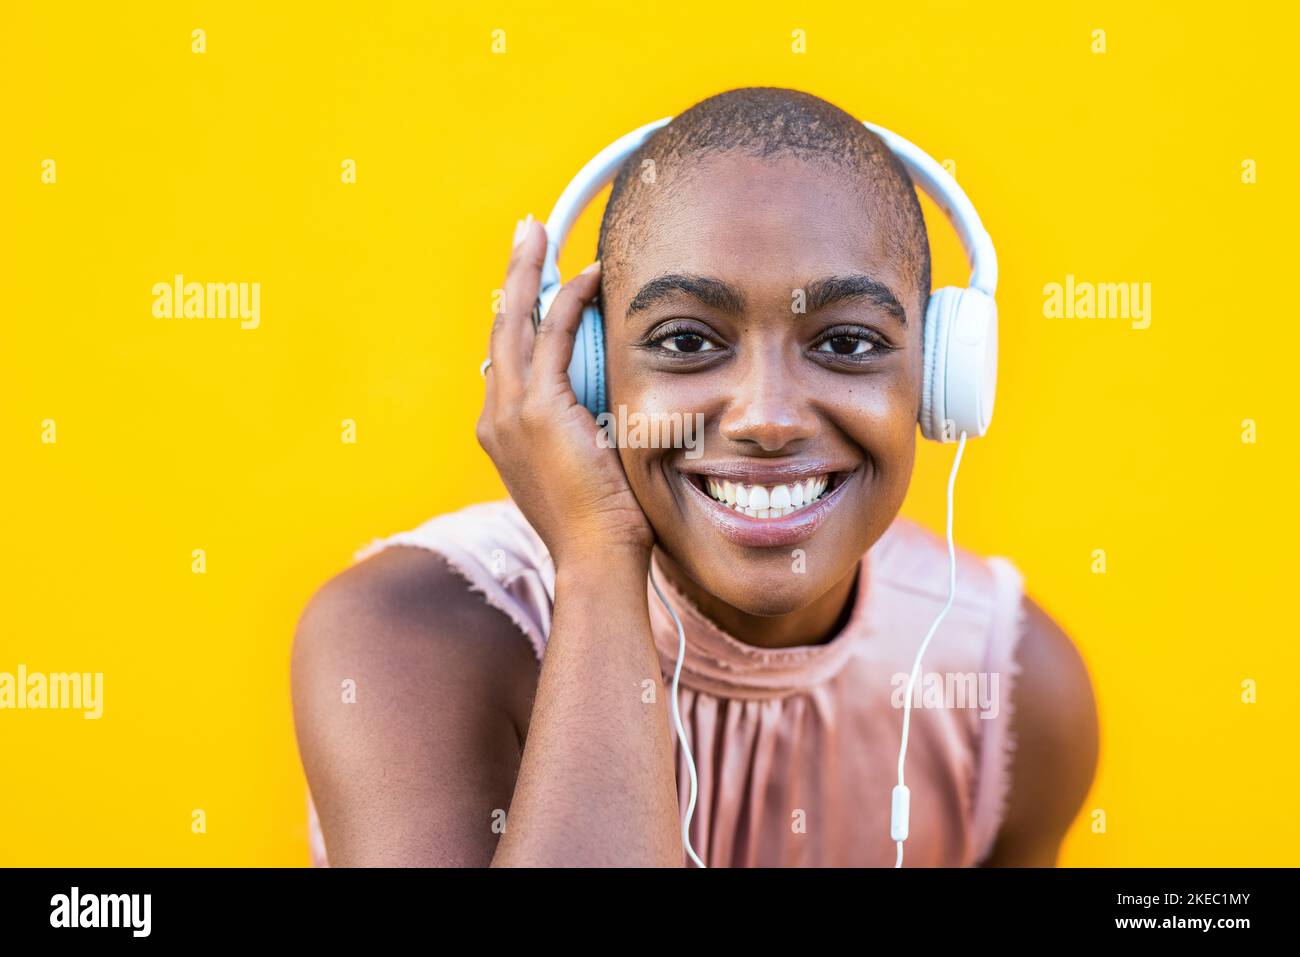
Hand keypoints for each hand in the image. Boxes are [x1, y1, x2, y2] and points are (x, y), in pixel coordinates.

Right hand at [476, 217, 654, 568]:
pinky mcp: (537, 410)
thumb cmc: (603, 523)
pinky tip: (586, 275)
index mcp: (505, 432)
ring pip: (514, 322)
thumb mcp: (588, 465)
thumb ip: (586, 426)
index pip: (508, 358)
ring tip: (536, 233)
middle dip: (513, 278)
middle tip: (526, 236)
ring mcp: (511, 413)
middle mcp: (496, 417)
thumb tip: (608, 400)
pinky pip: (550, 336)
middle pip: (500, 329)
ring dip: (527, 272)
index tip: (535, 284)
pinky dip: (568, 301)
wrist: (596, 558)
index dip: (518, 314)